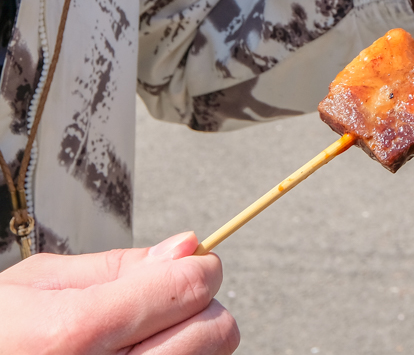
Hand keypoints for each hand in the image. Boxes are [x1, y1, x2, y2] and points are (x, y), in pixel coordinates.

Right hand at [0, 232, 238, 353]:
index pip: (187, 288)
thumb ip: (119, 266)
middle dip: (200, 305)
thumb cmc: (0, 332)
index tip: (194, 263)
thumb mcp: (37, 284)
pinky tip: (147, 352)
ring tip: (150, 333)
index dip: (200, 266)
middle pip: (214, 330)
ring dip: (193, 338)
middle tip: (166, 302)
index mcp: (75, 332)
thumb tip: (187, 247)